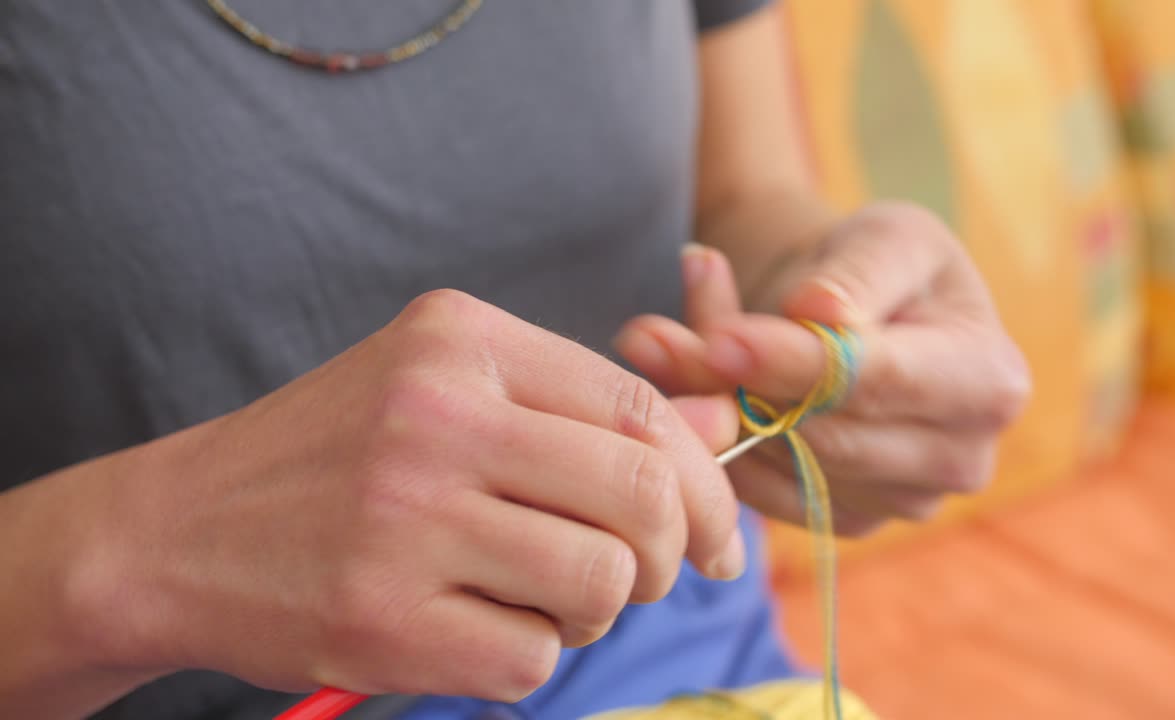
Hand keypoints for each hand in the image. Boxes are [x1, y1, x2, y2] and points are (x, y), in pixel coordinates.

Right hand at [69, 290, 742, 702]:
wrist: (175, 530)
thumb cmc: (337, 459)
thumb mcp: (450, 394)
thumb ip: (581, 410)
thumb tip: (725, 431)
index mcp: (459, 340)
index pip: (639, 409)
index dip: (704, 482)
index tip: (717, 537)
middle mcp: (435, 416)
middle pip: (641, 496)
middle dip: (672, 554)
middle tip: (642, 576)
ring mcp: (404, 519)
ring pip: (602, 584)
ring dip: (598, 611)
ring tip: (545, 599)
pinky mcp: (380, 618)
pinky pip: (534, 659)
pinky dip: (528, 657)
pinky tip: (474, 629)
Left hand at [615, 203, 1029, 535]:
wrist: (868, 313)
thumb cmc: (883, 264)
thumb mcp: (887, 237)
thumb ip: (859, 272)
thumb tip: (820, 313)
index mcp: (988, 380)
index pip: (878, 381)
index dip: (795, 362)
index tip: (723, 338)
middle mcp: (959, 457)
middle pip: (824, 434)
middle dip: (730, 383)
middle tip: (647, 338)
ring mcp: (903, 501)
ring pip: (781, 467)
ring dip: (706, 406)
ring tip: (651, 342)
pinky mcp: (847, 519)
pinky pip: (764, 493)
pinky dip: (715, 438)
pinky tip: (683, 379)